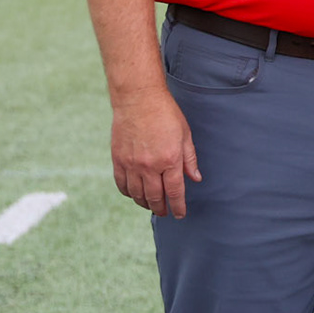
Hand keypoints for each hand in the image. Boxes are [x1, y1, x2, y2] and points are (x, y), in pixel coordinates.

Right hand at [110, 86, 199, 217]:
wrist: (138, 99)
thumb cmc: (165, 114)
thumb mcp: (185, 134)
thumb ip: (189, 159)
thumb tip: (195, 178)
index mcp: (170, 159)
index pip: (175, 192)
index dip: (178, 206)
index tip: (180, 214)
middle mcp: (150, 166)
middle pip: (155, 197)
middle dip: (161, 208)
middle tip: (164, 212)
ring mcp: (132, 164)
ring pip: (137, 194)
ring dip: (145, 203)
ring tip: (151, 205)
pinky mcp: (118, 160)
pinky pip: (122, 185)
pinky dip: (129, 193)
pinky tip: (135, 193)